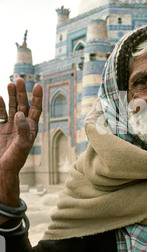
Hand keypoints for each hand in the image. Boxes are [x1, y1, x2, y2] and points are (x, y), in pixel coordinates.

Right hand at [0, 78, 42, 210]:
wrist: (1, 171)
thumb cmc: (15, 161)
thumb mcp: (21, 146)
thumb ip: (22, 129)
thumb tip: (21, 113)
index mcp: (31, 129)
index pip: (36, 110)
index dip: (37, 98)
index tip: (38, 86)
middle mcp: (21, 126)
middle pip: (23, 105)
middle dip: (21, 92)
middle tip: (19, 80)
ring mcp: (9, 127)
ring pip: (11, 107)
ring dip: (11, 96)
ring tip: (9, 84)